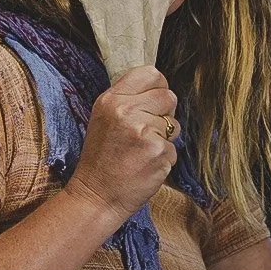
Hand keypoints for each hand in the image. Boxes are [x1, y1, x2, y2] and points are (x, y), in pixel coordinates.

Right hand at [65, 65, 177, 221]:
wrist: (96, 196)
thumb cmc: (101, 159)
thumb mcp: (103, 118)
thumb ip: (127, 99)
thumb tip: (158, 86)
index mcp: (111, 99)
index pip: (150, 73)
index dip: (158, 87)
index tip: (153, 102)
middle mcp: (127, 111)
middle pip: (169, 97)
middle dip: (164, 114)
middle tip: (147, 131)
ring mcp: (144, 132)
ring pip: (174, 124)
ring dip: (164, 138)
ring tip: (141, 151)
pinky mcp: (159, 153)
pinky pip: (174, 149)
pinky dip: (163, 159)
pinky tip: (145, 166)